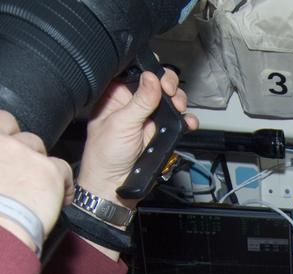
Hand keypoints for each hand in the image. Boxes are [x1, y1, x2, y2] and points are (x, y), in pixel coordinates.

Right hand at [0, 89, 71, 248]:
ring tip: (26, 190)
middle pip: (1, 119)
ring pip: (33, 142)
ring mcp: (15, 150)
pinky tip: (52, 200)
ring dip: (32, 161)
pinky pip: (59, 168)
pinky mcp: (45, 170)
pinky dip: (59, 183)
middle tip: (2, 167)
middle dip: (5, 138)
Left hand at [77, 69, 198, 210]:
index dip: (148, 67)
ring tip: (178, 108)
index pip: (133, 72)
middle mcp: (133, 104)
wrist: (115, 186)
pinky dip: (187, 120)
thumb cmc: (105, 157)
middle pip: (157, 83)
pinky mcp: (161, 133)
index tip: (158, 70)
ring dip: (179, 101)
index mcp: (116, 97)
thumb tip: (152, 78)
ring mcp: (148, 119)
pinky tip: (187, 122)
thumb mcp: (121, 124)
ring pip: (170, 101)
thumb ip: (140, 101)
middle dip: (168, 84)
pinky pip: (178, 122)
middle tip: (170, 92)